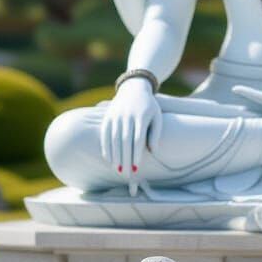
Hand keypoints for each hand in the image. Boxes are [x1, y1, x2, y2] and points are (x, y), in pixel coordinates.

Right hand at [99, 78, 162, 194]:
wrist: (134, 87)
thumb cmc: (149, 106)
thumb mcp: (157, 116)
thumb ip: (156, 133)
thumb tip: (153, 152)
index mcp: (141, 116)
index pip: (138, 139)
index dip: (136, 154)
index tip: (136, 168)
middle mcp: (126, 116)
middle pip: (125, 141)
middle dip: (125, 158)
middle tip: (126, 174)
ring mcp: (115, 116)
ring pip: (113, 139)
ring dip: (115, 156)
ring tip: (117, 170)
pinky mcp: (107, 117)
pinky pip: (104, 134)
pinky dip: (106, 148)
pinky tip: (108, 159)